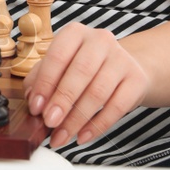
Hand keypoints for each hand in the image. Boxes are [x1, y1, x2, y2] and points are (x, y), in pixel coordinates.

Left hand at [22, 23, 150, 149]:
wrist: (122, 68)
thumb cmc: (83, 68)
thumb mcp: (59, 67)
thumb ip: (40, 80)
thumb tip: (32, 102)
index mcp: (75, 33)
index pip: (58, 56)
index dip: (45, 84)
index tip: (35, 107)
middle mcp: (100, 40)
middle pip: (80, 73)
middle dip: (62, 101)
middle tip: (49, 123)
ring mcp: (121, 59)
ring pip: (98, 92)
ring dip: (77, 119)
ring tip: (62, 136)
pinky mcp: (137, 79)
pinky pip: (117, 107)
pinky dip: (98, 125)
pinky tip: (83, 136)